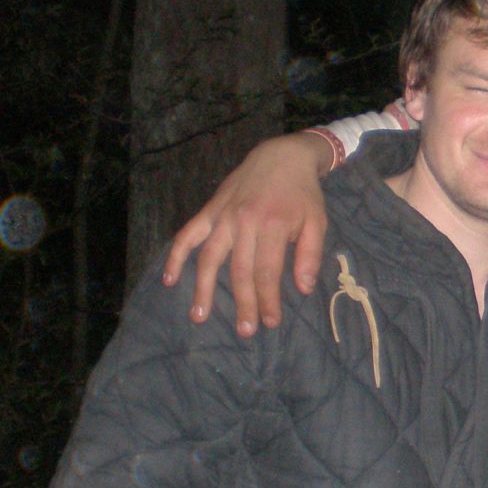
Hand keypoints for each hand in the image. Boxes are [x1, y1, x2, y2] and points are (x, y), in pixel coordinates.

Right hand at [161, 131, 332, 335]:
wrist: (282, 156)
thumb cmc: (302, 193)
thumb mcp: (317, 221)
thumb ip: (310, 255)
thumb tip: (303, 289)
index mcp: (272, 225)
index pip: (267, 271)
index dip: (267, 299)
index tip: (269, 322)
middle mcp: (243, 222)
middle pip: (239, 271)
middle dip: (242, 303)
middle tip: (244, 331)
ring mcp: (223, 216)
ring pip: (209, 258)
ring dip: (202, 288)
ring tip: (199, 316)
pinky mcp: (210, 210)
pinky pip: (188, 234)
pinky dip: (176, 255)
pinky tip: (169, 279)